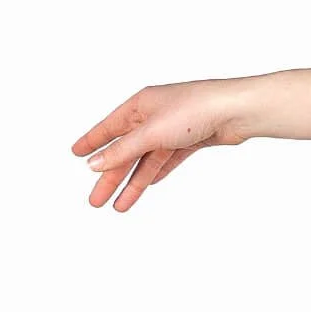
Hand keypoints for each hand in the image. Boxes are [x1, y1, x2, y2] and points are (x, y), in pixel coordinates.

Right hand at [69, 78, 257, 211]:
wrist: (235, 112)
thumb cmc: (195, 110)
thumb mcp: (151, 133)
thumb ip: (123, 151)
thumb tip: (95, 164)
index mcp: (139, 105)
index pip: (108, 128)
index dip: (91, 143)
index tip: (75, 154)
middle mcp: (153, 115)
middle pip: (125, 151)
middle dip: (110, 177)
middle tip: (95, 200)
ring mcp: (172, 129)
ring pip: (146, 161)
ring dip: (132, 183)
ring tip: (119, 206)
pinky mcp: (190, 141)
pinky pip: (166, 161)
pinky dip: (156, 173)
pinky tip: (146, 185)